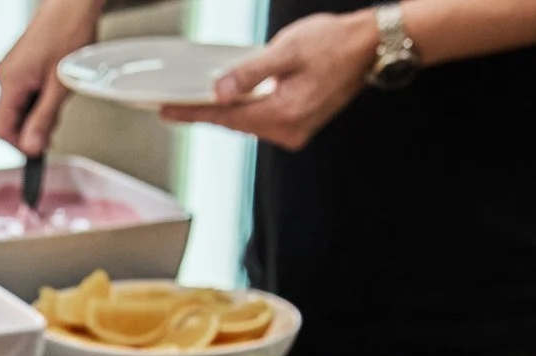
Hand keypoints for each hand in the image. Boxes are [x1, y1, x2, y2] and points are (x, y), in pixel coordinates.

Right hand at [0, 0, 104, 155]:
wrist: (72, 4)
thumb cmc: (68, 31)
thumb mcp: (60, 85)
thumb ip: (44, 119)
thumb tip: (32, 148)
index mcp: (10, 82)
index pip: (1, 129)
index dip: (19, 144)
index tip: (38, 149)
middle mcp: (5, 76)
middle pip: (9, 119)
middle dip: (32, 127)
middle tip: (56, 121)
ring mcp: (11, 69)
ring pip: (18, 106)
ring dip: (37, 111)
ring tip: (59, 97)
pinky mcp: (20, 65)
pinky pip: (24, 92)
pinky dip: (39, 97)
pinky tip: (55, 86)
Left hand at [157, 10, 375, 150]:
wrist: (370, 47)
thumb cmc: (333, 42)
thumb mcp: (287, 50)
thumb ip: (250, 72)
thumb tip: (219, 91)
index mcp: (285, 114)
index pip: (226, 117)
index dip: (193, 112)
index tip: (165, 111)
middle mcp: (289, 131)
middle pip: (234, 123)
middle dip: (205, 113)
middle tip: (172, 104)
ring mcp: (295, 131)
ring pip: (248, 122)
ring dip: (226, 111)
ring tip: (196, 100)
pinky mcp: (299, 125)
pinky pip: (262, 120)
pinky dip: (245, 109)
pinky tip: (230, 99)